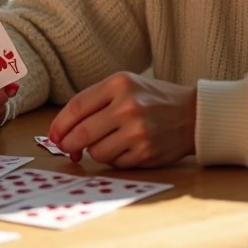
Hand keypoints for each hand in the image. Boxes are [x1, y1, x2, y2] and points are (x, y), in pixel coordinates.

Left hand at [48, 73, 195, 168]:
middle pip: (82, 133)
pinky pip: (114, 163)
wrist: (194, 114)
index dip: (59, 124)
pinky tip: (125, 148)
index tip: (53, 135)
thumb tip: (61, 132)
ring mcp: (138, 132)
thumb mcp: (127, 85)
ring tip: (107, 142)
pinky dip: (113, 159)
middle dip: (68, 144)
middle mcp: (128, 107)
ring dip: (94, 152)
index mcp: (120, 84)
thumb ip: (95, 102)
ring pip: (96, 152)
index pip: (76, 107)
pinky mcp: (146, 153)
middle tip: (67, 148)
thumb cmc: (154, 99)